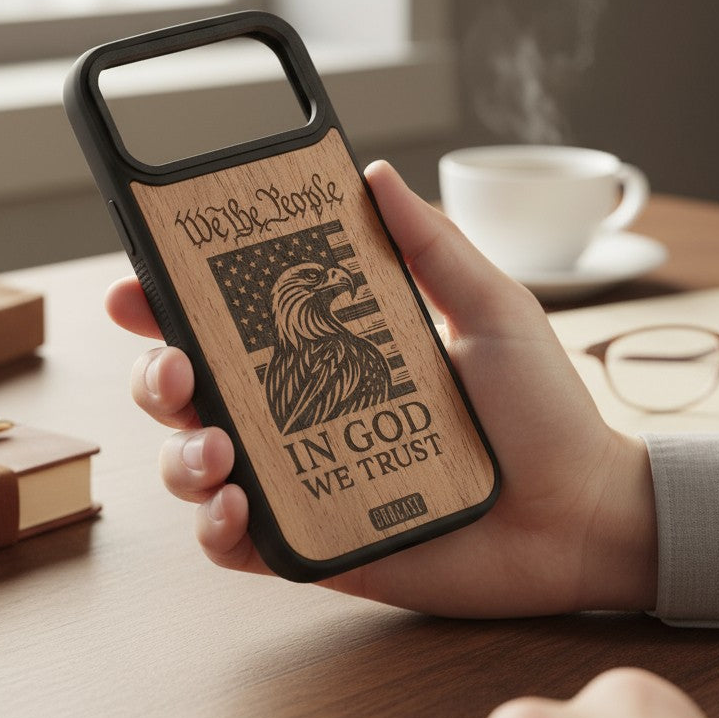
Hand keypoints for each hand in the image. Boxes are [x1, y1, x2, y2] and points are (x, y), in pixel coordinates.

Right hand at [106, 160, 656, 616]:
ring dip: (178, 455)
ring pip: (198, 464)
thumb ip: (432, 245)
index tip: (139, 283)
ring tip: (214, 450)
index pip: (232, 320)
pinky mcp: (315, 543)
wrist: (579, 514)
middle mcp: (304, 409)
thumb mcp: (492, 308)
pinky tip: (234, 507)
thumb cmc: (542, 411)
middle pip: (193, 389)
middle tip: (173, 366)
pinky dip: (215, 529)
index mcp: (332, 349)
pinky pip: (237, 543)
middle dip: (155, 375)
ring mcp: (304, 476)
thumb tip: (376, 173)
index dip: (172, 302)